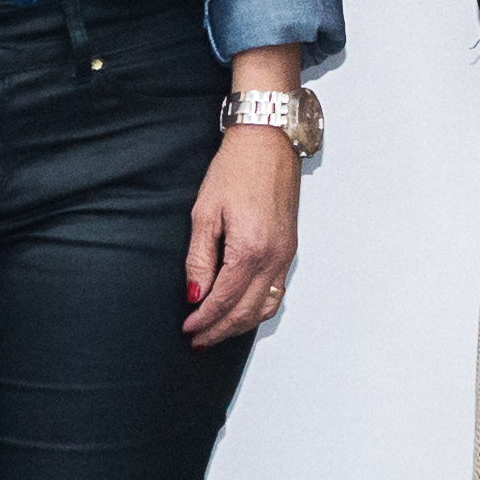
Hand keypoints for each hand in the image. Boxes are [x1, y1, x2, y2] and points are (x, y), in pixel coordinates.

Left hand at [183, 53, 306, 345]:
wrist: (268, 141)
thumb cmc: (236, 169)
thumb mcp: (205, 212)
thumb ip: (199, 258)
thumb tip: (195, 294)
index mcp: (250, 249)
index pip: (224, 299)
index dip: (204, 319)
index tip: (188, 329)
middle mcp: (274, 257)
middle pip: (246, 310)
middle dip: (220, 329)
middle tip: (198, 339)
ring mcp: (286, 254)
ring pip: (266, 306)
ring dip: (241, 323)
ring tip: (218, 330)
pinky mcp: (290, 248)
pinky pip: (277, 290)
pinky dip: (260, 308)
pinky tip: (243, 309)